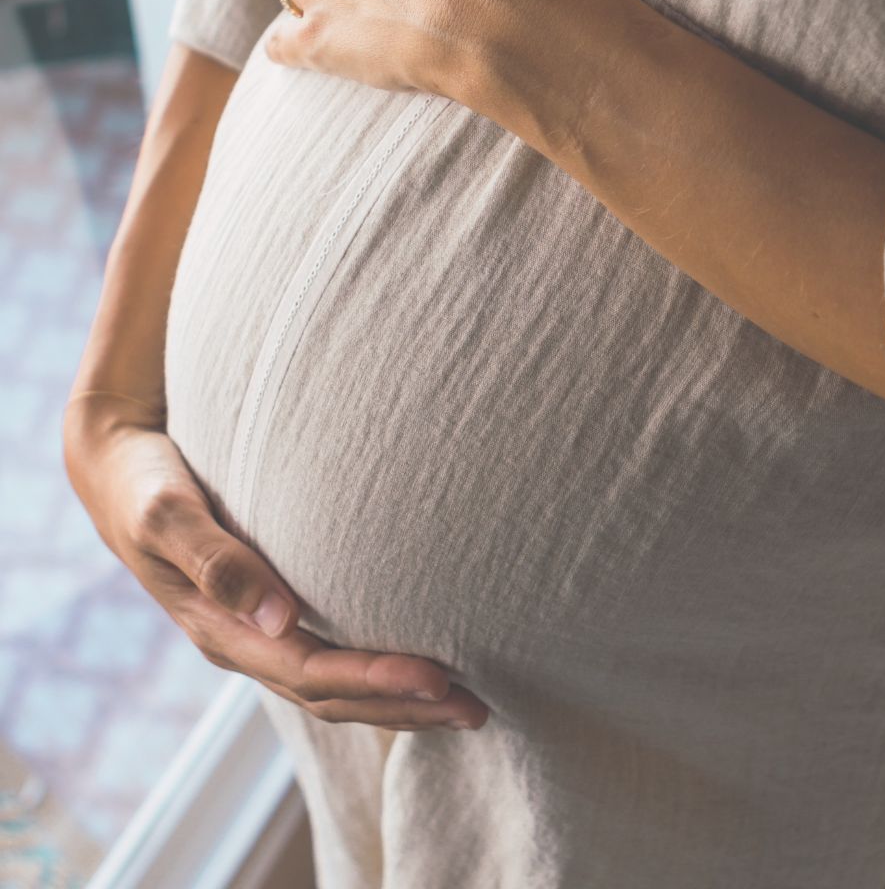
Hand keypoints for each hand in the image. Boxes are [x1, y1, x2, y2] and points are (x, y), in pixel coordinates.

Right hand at [62, 393, 489, 731]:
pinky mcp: (269, 610)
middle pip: (333, 696)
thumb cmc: (145, 482)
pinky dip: (377, 669)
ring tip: (465, 702)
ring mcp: (256, 631)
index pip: (311, 672)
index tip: (438, 676)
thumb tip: (276, 615)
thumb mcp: (166, 514)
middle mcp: (244, 641)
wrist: (117, 467)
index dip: (375, 680)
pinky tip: (416, 662)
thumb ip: (215, 560)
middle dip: (403, 707)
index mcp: (221, 629)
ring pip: (335, 686)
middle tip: (476, 708)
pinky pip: (330, 655)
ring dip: (398, 699)